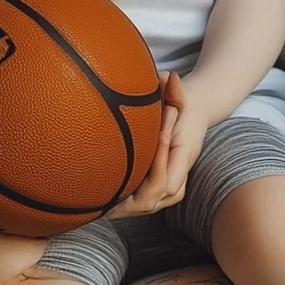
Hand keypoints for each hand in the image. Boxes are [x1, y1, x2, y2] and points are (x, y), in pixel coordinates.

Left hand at [107, 71, 206, 216]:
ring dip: (118, 203)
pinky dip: (118, 203)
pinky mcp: (155, 194)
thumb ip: (176, 90)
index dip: (148, 170)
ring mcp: (166, 193)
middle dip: (123, 195)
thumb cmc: (184, 109)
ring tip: (92, 196)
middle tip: (99, 184)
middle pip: (146, 203)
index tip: (127, 155)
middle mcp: (176, 184)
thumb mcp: (183, 98)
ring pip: (139, 208)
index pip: (163, 181)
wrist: (192, 119)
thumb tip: (167, 76)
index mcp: (183, 162)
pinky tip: (96, 198)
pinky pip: (136, 205)